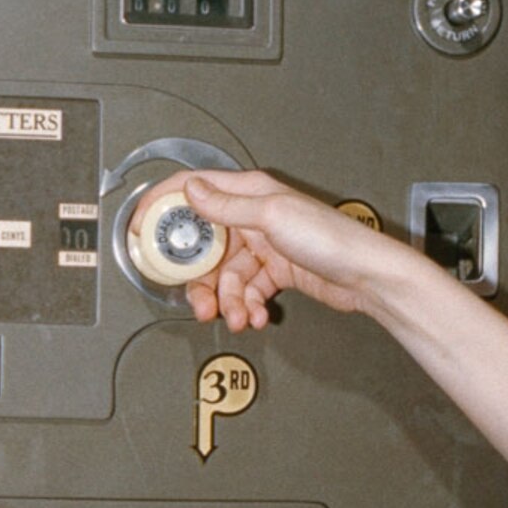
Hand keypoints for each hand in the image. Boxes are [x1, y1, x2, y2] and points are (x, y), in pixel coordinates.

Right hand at [178, 170, 395, 330]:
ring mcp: (263, 245)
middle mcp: (252, 216)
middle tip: (200, 303)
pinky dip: (246, 306)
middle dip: (199, 280)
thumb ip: (227, 206)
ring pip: (224, 276)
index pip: (191, 191)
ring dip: (227, 301)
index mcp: (248, 192)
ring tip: (237, 316)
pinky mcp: (275, 271)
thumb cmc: (331, 238)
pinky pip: (245, 290)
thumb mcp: (272, 216)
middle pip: (204, 248)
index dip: (161, 208)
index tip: (141, 232)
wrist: (366, 276)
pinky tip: (255, 315)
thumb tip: (190, 190)